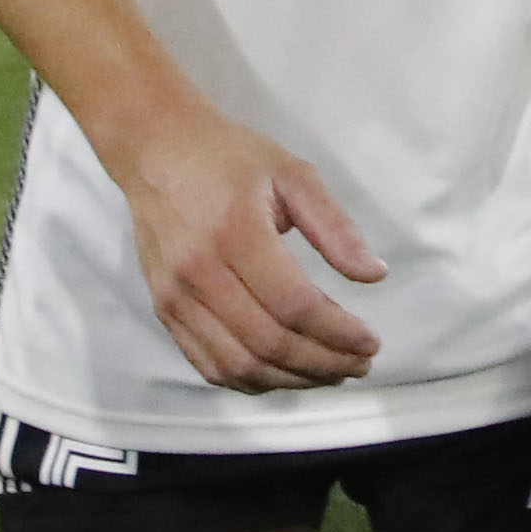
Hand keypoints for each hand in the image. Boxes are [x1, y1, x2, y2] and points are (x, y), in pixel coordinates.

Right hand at [110, 108, 387, 390]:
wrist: (155, 150)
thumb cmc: (230, 158)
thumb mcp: (293, 174)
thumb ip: (335, 227)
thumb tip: (374, 275)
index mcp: (235, 233)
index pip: (293, 305)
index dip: (338, 333)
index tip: (371, 341)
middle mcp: (199, 273)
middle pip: (268, 343)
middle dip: (323, 363)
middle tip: (360, 363)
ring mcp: (176, 297)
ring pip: (239, 365)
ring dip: (292, 380)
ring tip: (331, 372)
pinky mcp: (164, 311)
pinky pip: (210, 365)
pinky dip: (253, 381)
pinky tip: (286, 373)